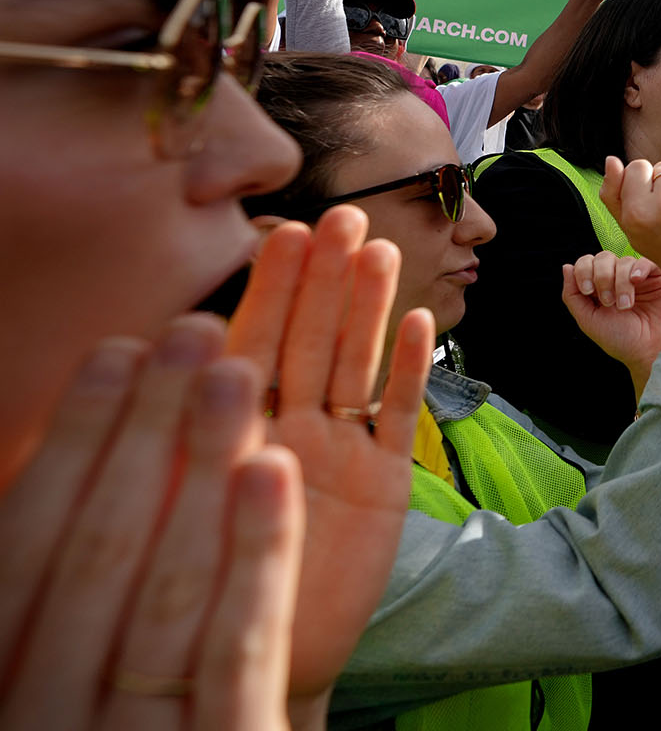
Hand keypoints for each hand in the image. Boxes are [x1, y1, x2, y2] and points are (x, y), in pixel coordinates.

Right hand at [0, 322, 304, 730]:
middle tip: (191, 330)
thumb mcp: (60, 664)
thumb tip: (65, 462)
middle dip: (147, 435)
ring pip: (170, 590)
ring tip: (238, 369)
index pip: (29, 550)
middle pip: (103, 552)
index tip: (113, 353)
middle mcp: (47, 712)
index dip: (71, 445)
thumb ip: (51, 586)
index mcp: (6, 686)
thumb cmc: (103, 724)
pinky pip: (239, 648)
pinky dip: (257, 556)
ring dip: (203, 468)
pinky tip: (274, 468)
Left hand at [224, 208, 433, 705]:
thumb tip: (179, 344)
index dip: (270, 288)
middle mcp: (288, 429)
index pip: (250, 342)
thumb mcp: (184, 501)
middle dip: (325, 279)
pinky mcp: (386, 484)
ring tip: (382, 251)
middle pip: (309, 340)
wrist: (267, 655)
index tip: (285, 230)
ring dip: (369, 308)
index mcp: (233, 427)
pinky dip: (411, 373)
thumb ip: (196, 427)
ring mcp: (340, 451)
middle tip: (344, 217)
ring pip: (355, 366)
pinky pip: (399, 418)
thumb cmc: (210, 585)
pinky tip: (422, 325)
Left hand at [563, 251, 660, 397]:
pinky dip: (638, 269)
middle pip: (604, 257)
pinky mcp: (656, 277)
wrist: (645, 352)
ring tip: (625, 306)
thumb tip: (566, 267)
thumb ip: (572, 295)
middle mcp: (616, 278)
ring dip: (621, 283)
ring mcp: (636, 277)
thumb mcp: (587, 320)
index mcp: (597, 286)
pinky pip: (645, 262)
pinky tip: (636, 282)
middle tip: (608, 302)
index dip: (584, 271)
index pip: (586, 263)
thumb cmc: (617, 339)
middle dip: (602, 277)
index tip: (588, 291)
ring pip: (624, 261)